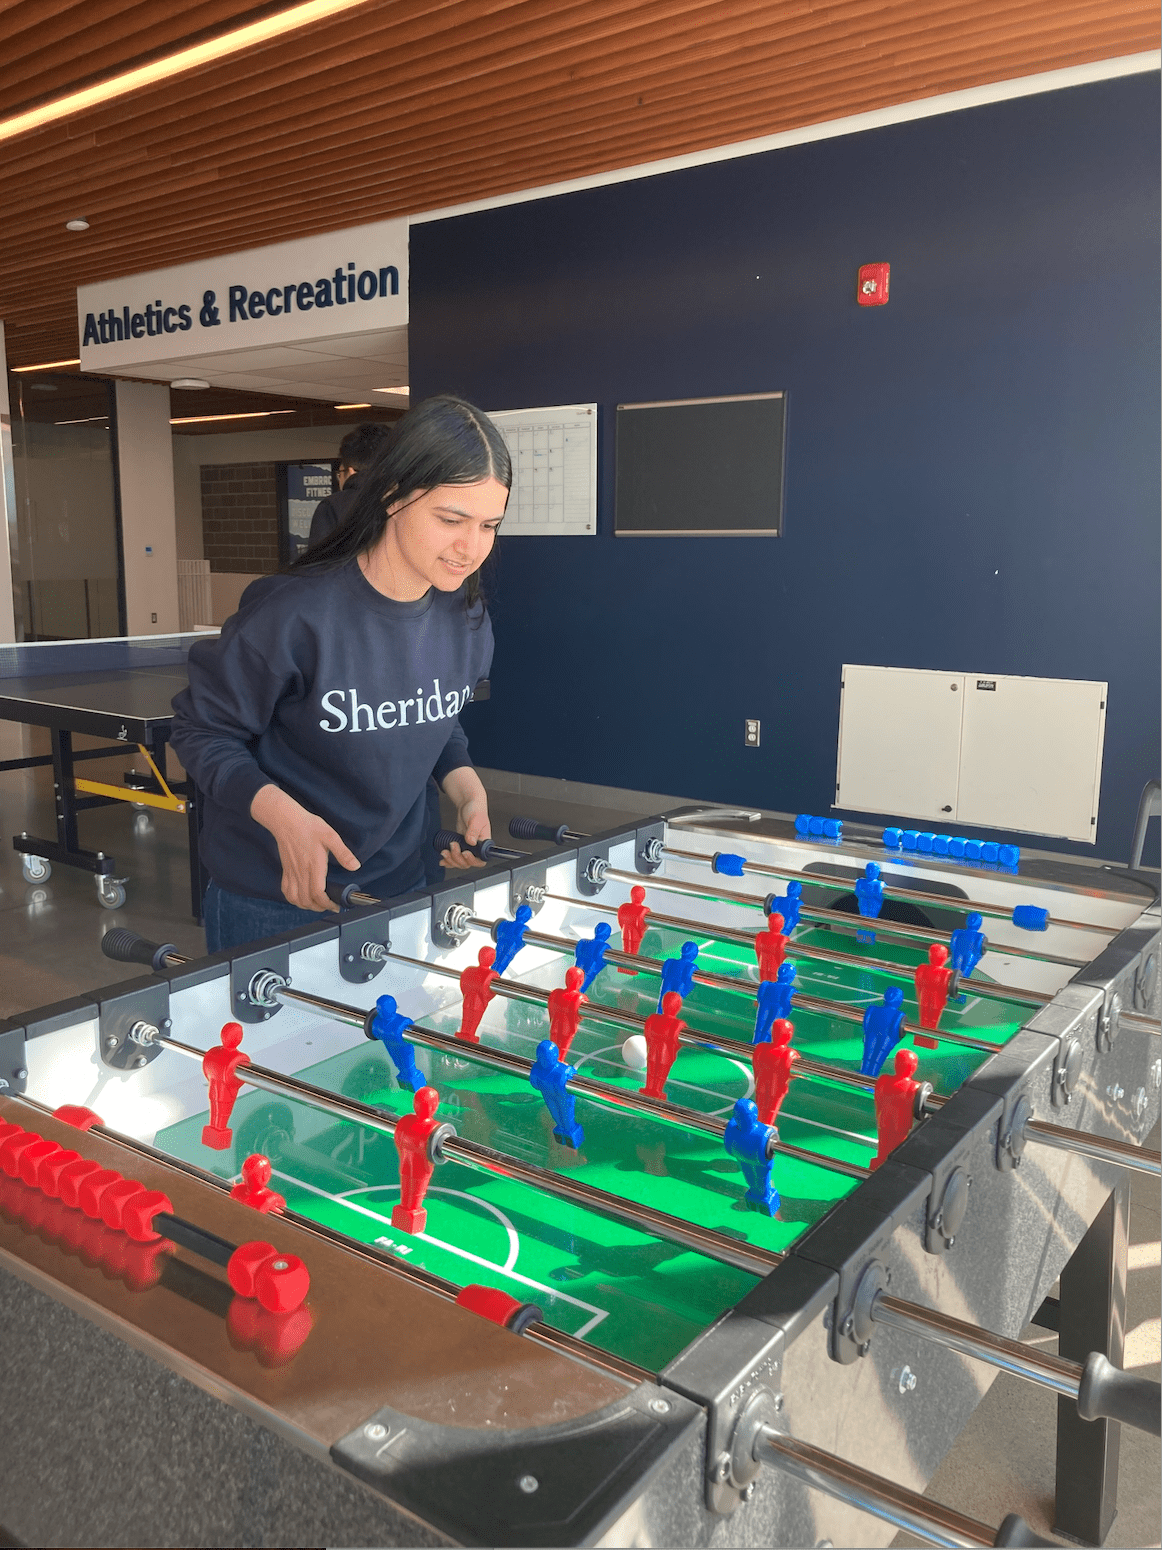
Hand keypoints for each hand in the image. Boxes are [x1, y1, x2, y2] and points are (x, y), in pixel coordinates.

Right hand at [250, 784, 359, 909]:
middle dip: (319, 908)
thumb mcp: (331, 837)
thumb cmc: (309, 827)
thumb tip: (355, 866)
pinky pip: (286, 891)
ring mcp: (292, 872)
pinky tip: (301, 897)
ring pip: (295, 899)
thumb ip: (343, 853)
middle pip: (306, 900)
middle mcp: (301, 872)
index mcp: (314, 866)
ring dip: (306, 906)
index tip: (335, 905)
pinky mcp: (286, 870)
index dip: (327, 904)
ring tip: (317, 904)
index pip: (318, 894)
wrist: (287, 820)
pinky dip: (293, 899)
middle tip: (329, 905)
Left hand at [439, 772, 490, 870]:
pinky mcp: (460, 845)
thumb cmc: (476, 809)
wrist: (468, 804)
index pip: (481, 860)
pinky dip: (448, 861)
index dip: (472, 860)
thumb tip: (471, 842)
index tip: (465, 852)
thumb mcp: (476, 819)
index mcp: (484, 843)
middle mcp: (477, 848)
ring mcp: (468, 848)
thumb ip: (474, 830)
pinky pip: (455, 857)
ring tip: (445, 851)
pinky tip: (443, 860)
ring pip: (460, 862)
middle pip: (468, 863)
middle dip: (458, 858)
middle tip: (453, 845)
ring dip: (451, 859)